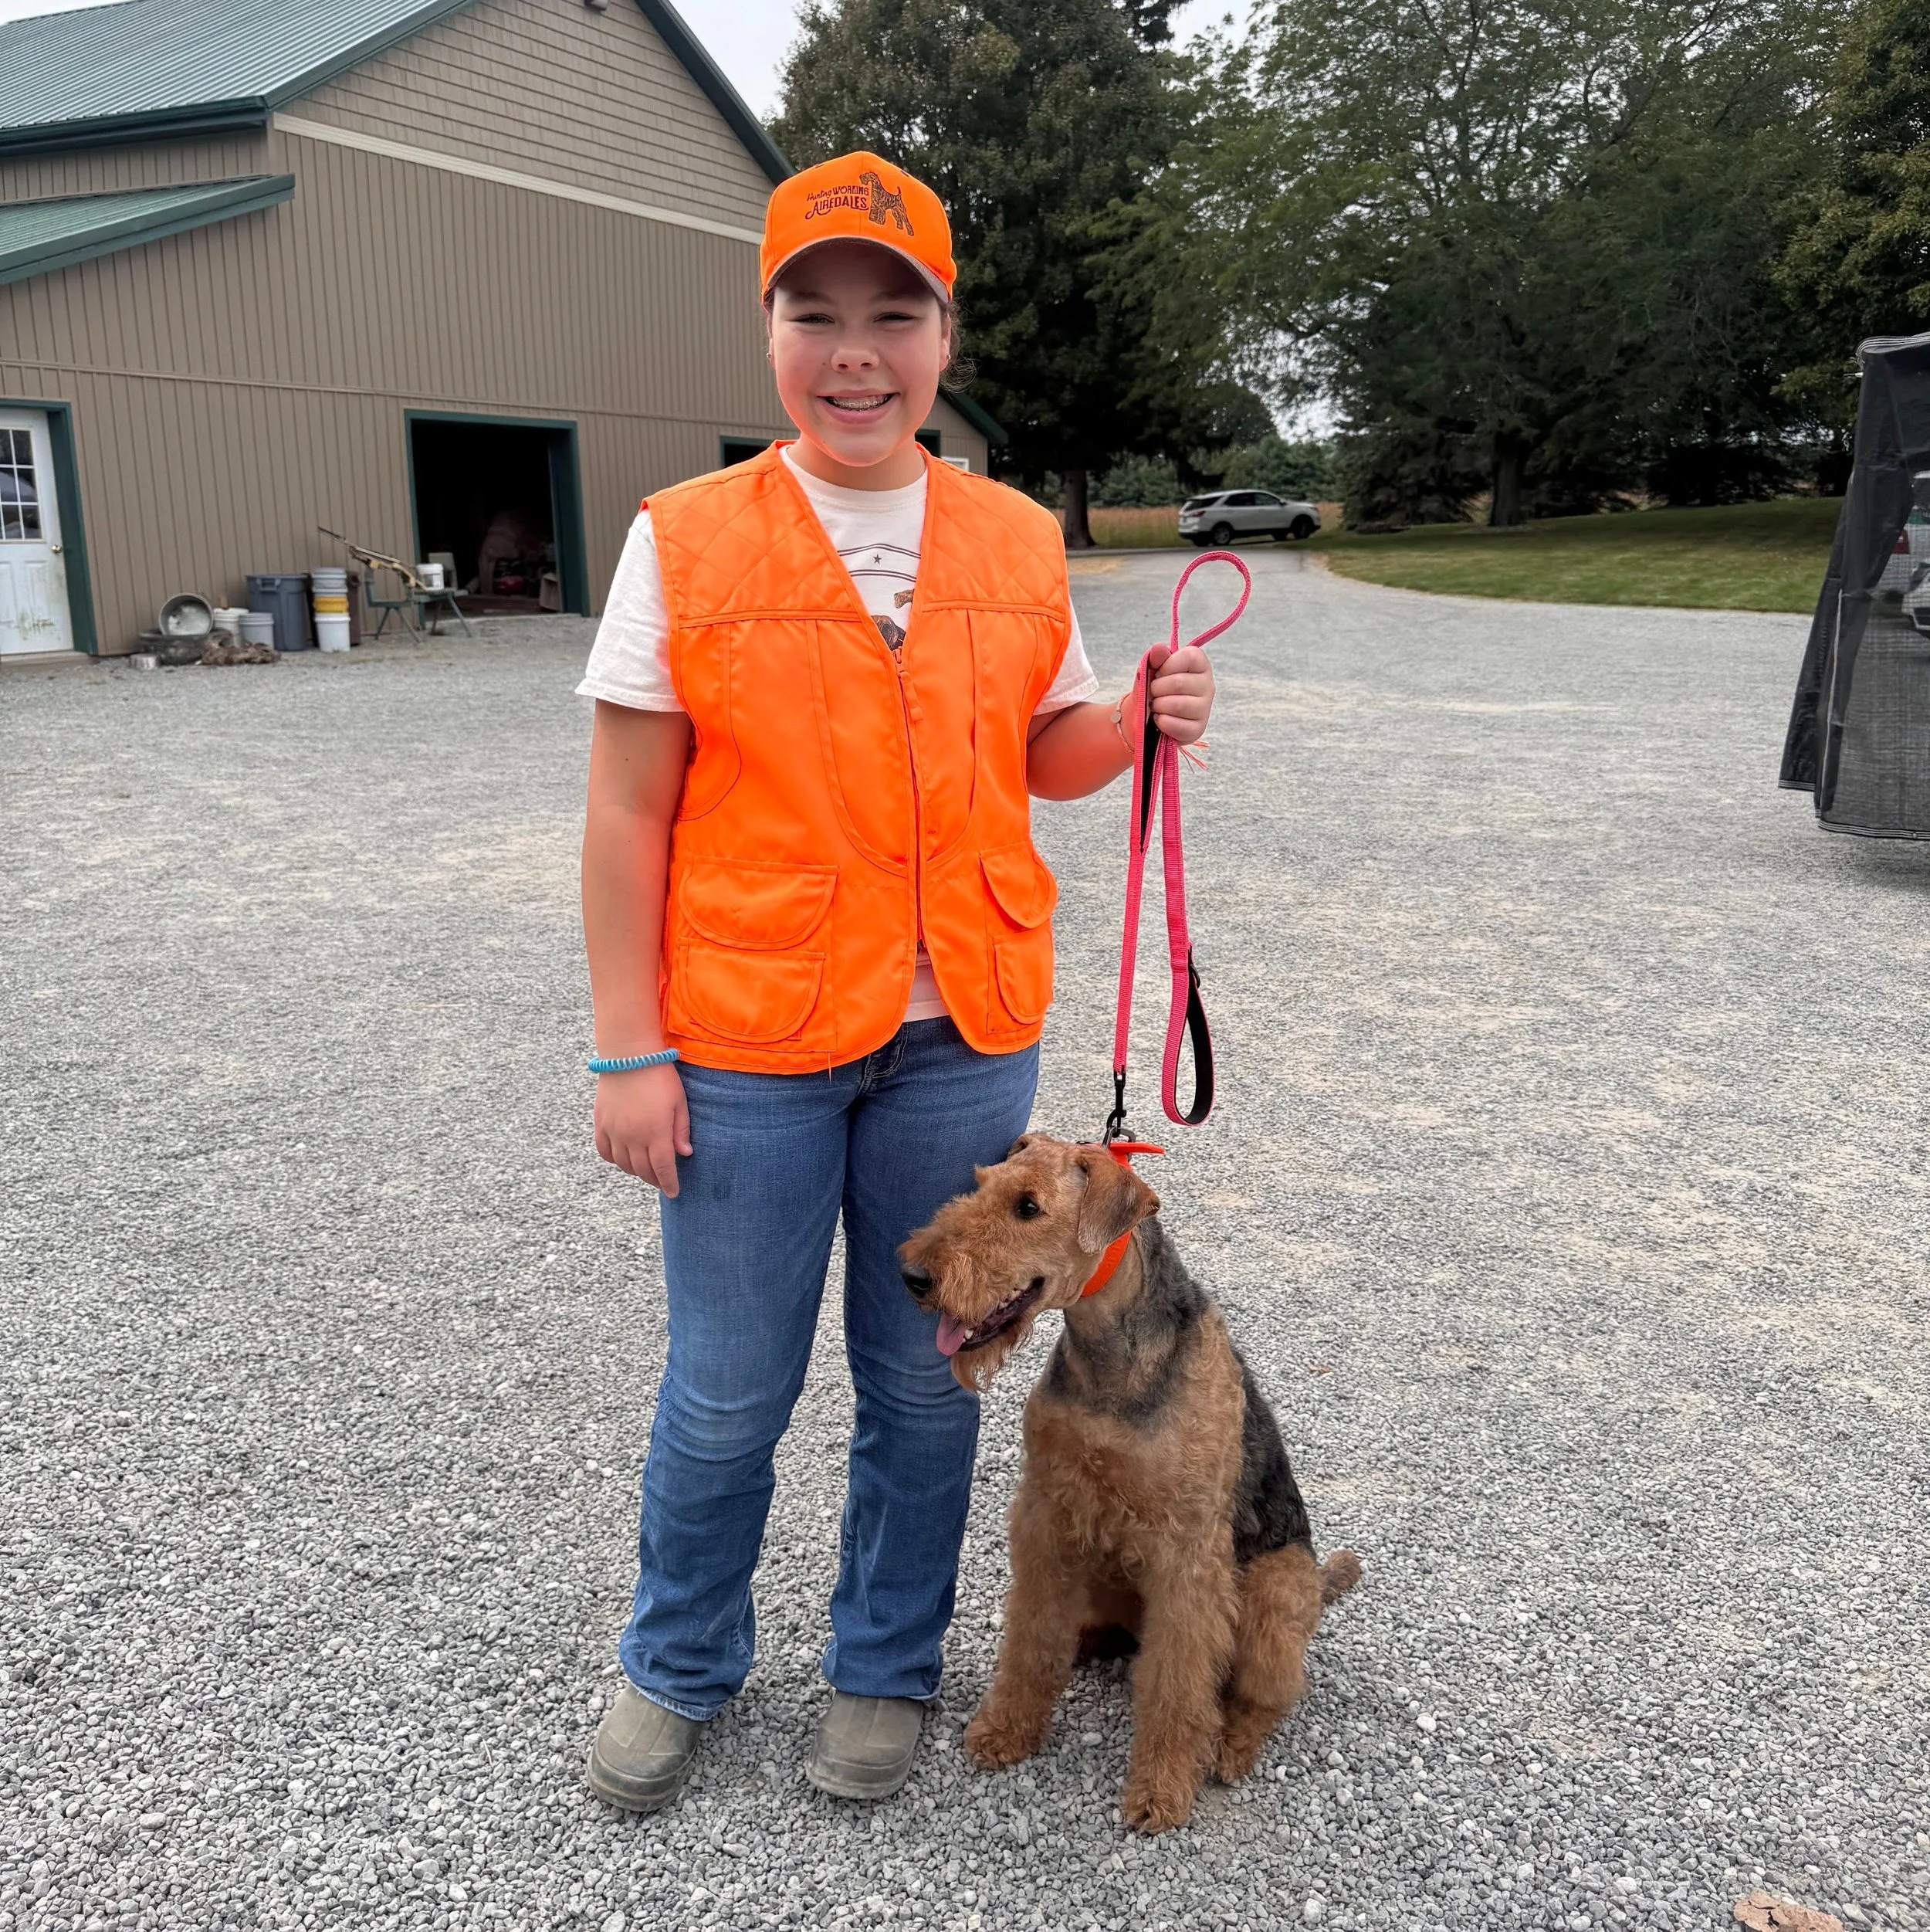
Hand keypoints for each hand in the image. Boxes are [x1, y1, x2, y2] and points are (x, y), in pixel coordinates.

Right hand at [593, 1062, 691, 1195]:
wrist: (629, 1055)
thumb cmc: (660, 1076)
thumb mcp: (679, 1102)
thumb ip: (681, 1131)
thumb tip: (685, 1154)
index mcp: (656, 1133)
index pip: (663, 1169)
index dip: (669, 1184)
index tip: (674, 1192)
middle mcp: (633, 1137)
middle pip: (643, 1170)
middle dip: (654, 1179)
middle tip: (662, 1181)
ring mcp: (614, 1131)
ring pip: (623, 1164)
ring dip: (636, 1171)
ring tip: (645, 1170)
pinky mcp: (601, 1123)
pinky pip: (604, 1151)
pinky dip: (614, 1159)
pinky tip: (623, 1158)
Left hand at [1142, 642, 1213, 745]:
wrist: (1145, 716)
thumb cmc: (1153, 689)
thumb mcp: (1149, 671)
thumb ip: (1154, 659)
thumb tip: (1158, 649)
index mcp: (1200, 665)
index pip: (1189, 656)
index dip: (1167, 665)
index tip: (1159, 673)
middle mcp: (1208, 685)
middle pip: (1179, 683)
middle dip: (1157, 689)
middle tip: (1153, 693)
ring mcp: (1205, 708)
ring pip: (1178, 705)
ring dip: (1159, 706)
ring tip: (1156, 706)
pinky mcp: (1198, 729)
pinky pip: (1177, 726)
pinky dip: (1162, 722)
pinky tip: (1159, 719)